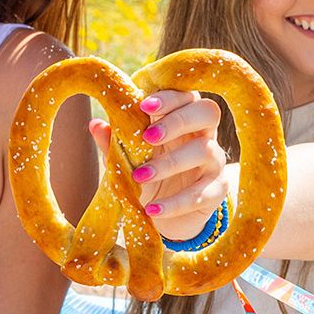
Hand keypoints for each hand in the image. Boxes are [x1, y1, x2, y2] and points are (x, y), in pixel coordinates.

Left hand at [89, 89, 230, 243]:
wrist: (165, 218)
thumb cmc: (148, 179)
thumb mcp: (127, 161)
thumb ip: (114, 143)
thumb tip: (95, 125)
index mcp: (182, 120)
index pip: (186, 95)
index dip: (169, 97)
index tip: (144, 105)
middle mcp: (204, 135)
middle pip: (208, 111)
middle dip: (178, 120)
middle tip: (148, 137)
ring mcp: (214, 162)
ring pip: (206, 150)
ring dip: (171, 162)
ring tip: (140, 177)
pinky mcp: (217, 190)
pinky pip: (203, 193)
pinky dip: (176, 202)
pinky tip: (152, 209)